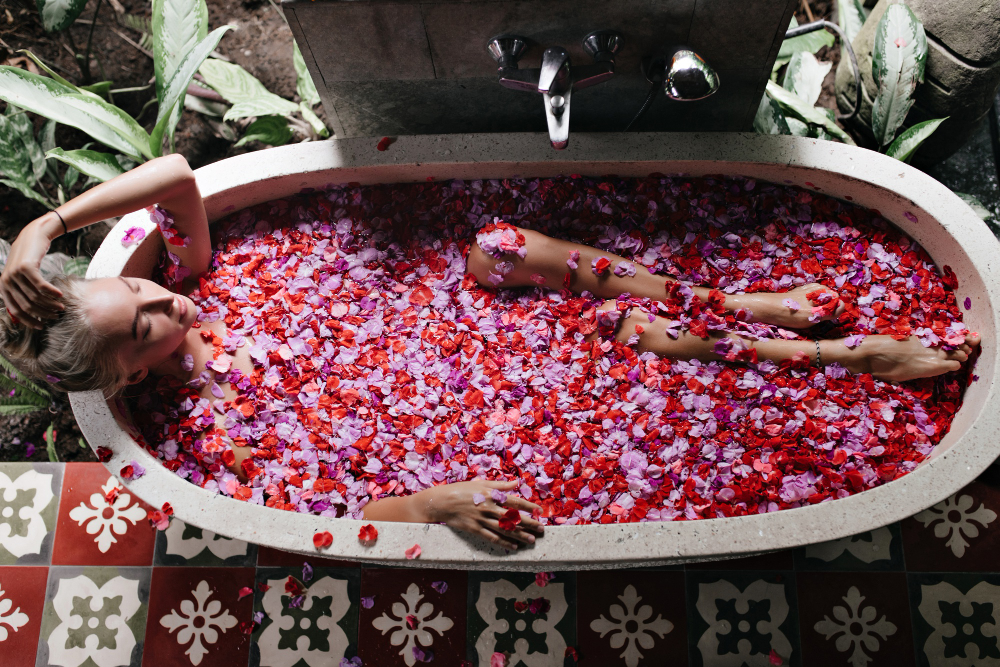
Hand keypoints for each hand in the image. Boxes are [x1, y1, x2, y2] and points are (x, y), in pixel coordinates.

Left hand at [0, 216, 64, 328]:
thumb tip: (30, 314)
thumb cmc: (30, 259)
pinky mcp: (26, 268)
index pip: (15, 310)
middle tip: (55, 316)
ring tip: (61, 307)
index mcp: (4, 287)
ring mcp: (15, 274)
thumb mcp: (21, 276)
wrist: (33, 237)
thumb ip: (22, 291)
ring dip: (50, 304)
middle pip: (27, 305)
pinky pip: (41, 286)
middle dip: (43, 314)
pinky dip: (52, 293)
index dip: (29, 321)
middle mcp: (7, 281)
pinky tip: (60, 295)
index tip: (41, 326)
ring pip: (36, 297)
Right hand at [419, 479, 543, 549]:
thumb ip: (500, 485)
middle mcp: (488, 507)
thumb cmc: (461, 490)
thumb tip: (517, 483)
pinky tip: (514, 546)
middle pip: (513, 517)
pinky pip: (492, 538)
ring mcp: (482, 519)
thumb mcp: (481, 483)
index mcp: (491, 494)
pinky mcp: (475, 529)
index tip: (539, 510)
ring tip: (532, 540)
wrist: (441, 502)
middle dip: (529, 523)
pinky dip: (504, 543)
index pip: (514, 501)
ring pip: (505, 529)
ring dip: (520, 535)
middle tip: (541, 529)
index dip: (528, 506)